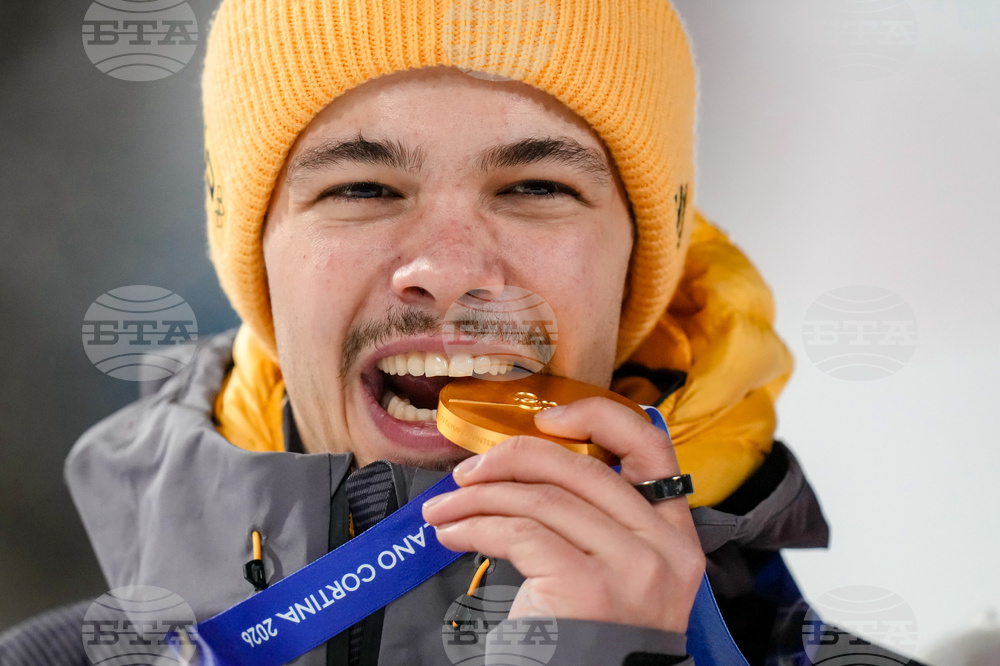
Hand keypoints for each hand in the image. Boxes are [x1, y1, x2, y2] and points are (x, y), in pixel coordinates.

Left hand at [421, 396, 704, 633]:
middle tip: (467, 473)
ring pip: (541, 499)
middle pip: (579, 468)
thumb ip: (596, 520)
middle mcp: (663, 547)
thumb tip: (524, 467)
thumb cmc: (591, 637)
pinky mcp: (586, 587)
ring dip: (478, 498)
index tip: (546, 418)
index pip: (650, 446)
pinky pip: (518, 534)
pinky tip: (451, 534)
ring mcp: (629, 567)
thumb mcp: (616, 571)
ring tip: (444, 510)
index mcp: (673, 533)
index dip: (596, 417)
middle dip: (510, 459)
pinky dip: (474, 527)